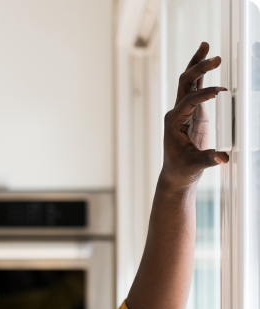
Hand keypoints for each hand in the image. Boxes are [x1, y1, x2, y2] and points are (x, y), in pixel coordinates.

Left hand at [161, 42, 229, 191]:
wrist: (177, 174)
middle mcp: (176, 112)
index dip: (203, 95)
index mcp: (174, 122)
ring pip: (188, 81)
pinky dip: (202, 75)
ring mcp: (184, 110)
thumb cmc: (183, 169)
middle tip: (215, 58)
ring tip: (205, 44)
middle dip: (198, 69)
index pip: (188, 101)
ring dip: (197, 64)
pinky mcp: (193, 112)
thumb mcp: (196, 165)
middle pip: (184, 83)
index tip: (220, 91)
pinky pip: (196, 88)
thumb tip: (224, 157)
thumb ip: (209, 159)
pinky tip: (209, 60)